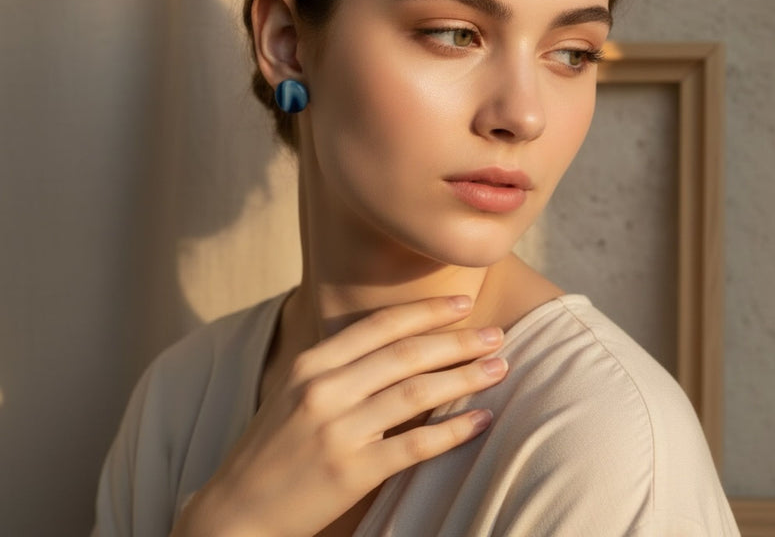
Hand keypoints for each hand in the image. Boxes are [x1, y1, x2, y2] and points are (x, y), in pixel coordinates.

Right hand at [171, 296, 506, 536]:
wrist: (236, 511)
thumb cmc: (273, 447)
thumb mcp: (296, 392)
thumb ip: (341, 367)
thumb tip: (402, 345)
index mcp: (312, 363)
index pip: (380, 325)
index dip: (426, 311)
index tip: (463, 302)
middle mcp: (323, 388)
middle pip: (405, 354)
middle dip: (457, 341)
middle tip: (498, 334)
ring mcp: (336, 429)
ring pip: (416, 392)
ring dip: (464, 378)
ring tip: (499, 368)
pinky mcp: (349, 472)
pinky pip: (414, 445)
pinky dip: (453, 430)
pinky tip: (481, 420)